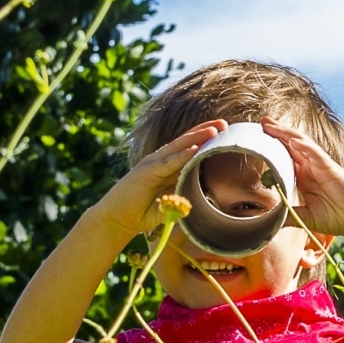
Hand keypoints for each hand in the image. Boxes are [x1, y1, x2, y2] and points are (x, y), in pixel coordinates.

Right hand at [92, 120, 228, 241]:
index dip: (206, 140)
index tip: (225, 134)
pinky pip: (168, 161)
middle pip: (187, 142)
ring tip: (215, 130)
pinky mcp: (146, 171)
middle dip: (206, 131)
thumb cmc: (142, 214)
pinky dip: (182, 155)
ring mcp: (153, 164)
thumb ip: (183, 200)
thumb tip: (200, 200)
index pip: (190, 149)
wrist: (118, 219)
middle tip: (225, 123)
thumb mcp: (168, 206)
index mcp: (168, 168)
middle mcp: (161, 161)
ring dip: (197, 137)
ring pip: (179, 147)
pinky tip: (195, 148)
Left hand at [261, 118, 343, 239]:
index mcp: (304, 177)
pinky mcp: (331, 169)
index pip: (285, 157)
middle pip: (290, 145)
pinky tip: (292, 141)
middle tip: (260, 123)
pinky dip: (305, 147)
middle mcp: (310, 168)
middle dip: (276, 133)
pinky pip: (316, 154)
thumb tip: (270, 222)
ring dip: (285, 133)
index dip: (272, 147)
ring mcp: (320, 166)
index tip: (257, 141)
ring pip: (301, 144)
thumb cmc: (337, 218)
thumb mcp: (307, 218)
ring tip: (270, 124)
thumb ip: (289, 217)